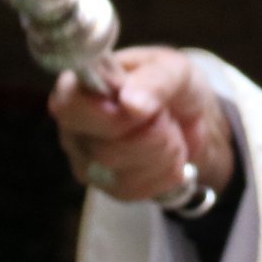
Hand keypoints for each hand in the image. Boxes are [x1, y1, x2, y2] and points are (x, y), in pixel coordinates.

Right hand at [48, 46, 235, 204]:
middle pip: (103, 149)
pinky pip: (134, 191)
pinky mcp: (106, 186)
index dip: (106, 114)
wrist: (194, 117)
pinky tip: (167, 154)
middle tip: (164, 115)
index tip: (135, 106)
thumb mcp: (173, 70)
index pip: (67, 106)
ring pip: (122, 175)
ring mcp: (86, 159)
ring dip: (162, 153)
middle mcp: (73, 126)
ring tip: (169, 132)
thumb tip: (129, 103)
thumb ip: (153, 81)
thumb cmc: (173, 85)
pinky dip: (164, 173)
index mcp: (80, 87)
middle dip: (150, 135)